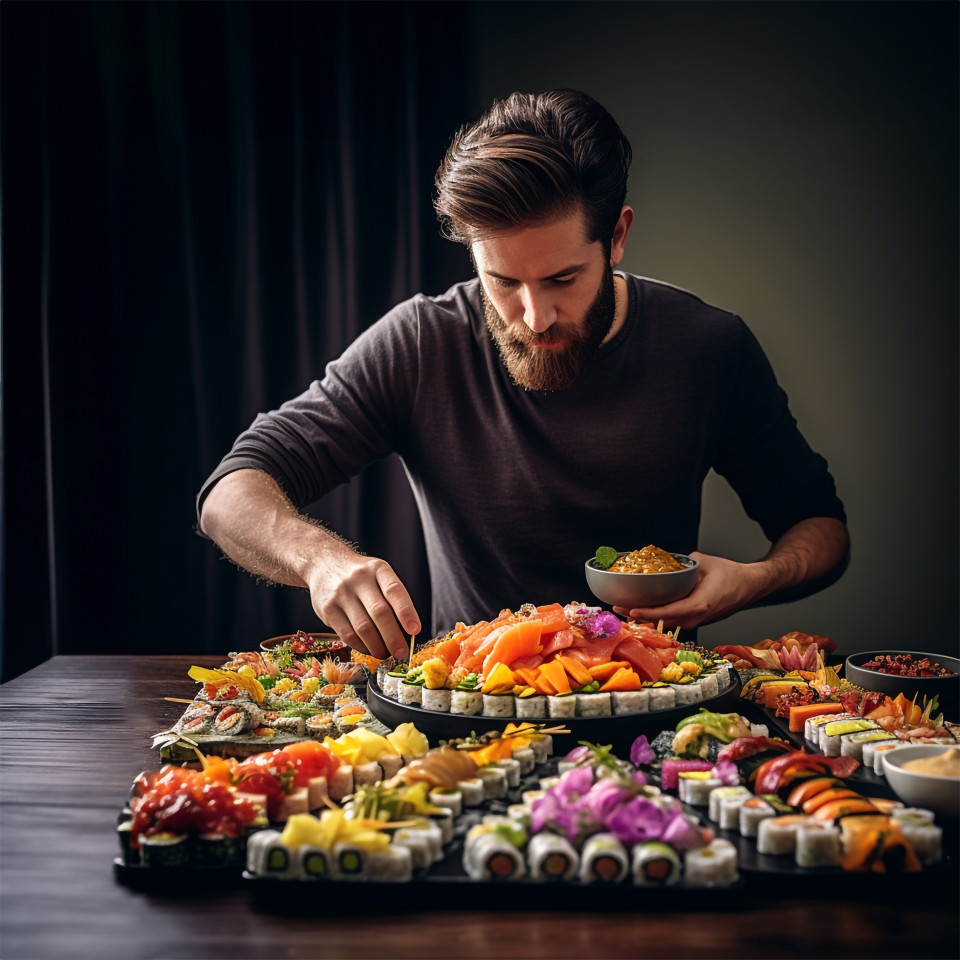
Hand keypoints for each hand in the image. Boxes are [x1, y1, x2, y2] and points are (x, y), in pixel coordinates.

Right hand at [304, 545, 420, 661]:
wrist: (323, 563)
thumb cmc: (360, 576)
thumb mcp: (378, 575)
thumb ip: (392, 598)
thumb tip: (406, 633)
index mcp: (378, 569)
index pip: (394, 590)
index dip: (406, 612)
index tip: (415, 630)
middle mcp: (359, 579)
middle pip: (379, 612)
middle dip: (393, 637)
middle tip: (402, 653)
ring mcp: (341, 594)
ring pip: (363, 627)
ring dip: (377, 646)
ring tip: (386, 654)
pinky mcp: (327, 609)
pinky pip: (347, 634)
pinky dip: (361, 646)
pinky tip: (369, 649)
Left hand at [612, 552, 762, 631]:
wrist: (750, 586)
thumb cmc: (731, 575)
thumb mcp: (703, 563)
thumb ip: (681, 566)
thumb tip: (663, 564)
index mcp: (699, 604)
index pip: (668, 612)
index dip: (648, 613)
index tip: (631, 610)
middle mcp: (696, 618)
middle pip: (662, 620)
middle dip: (638, 615)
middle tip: (616, 607)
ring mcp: (695, 621)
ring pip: (665, 622)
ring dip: (645, 616)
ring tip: (623, 608)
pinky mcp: (694, 620)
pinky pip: (671, 619)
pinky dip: (655, 615)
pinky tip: (642, 608)